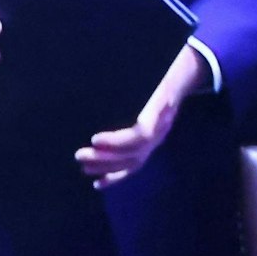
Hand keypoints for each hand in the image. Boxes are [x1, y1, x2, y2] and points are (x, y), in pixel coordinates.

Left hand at [76, 44, 210, 189]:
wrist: (176, 78)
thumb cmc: (156, 72)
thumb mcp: (152, 73)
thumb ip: (141, 77)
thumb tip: (132, 80)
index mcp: (158, 115)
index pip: (139, 136)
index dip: (117, 141)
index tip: (94, 138)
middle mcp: (158, 133)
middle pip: (133, 153)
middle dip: (106, 157)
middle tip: (79, 155)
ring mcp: (153, 143)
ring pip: (131, 163)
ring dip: (106, 167)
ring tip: (83, 166)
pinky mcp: (146, 148)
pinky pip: (132, 167)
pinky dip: (115, 177)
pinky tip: (98, 183)